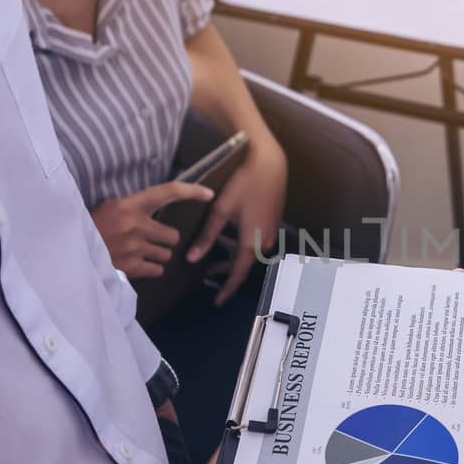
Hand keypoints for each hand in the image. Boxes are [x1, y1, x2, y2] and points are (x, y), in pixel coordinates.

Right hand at [91, 182, 214, 279]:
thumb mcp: (107, 207)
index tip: (209, 194)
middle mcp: (136, 225)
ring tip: (139, 253)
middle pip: (172, 235)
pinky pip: (157, 270)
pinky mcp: (132, 268)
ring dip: (157, 255)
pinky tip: (138, 264)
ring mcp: (135, 248)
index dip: (191, 192)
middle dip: (165, 240)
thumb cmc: (88, 227)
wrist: (70, 252)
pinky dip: (151, 269)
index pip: (168, 192)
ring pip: (166, 254)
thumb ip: (131, 207)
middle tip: (150, 241)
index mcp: (130, 205)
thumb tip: (150, 206)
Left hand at [188, 137, 286, 305]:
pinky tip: (229, 238)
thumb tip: (192, 259)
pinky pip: (255, 241)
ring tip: (214, 258)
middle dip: (227, 272)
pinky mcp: (272, 221)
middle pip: (244, 264)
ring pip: (250, 252)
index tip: (218, 301)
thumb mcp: (221, 211)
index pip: (238, 274)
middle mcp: (264, 242)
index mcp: (251, 243)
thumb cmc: (243, 184)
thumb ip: (206, 237)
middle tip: (208, 276)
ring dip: (233, 258)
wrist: (269, 163)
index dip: (227, 289)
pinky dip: (241, 246)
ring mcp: (270, 231)